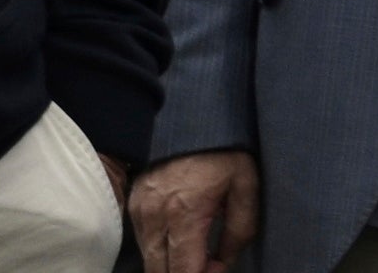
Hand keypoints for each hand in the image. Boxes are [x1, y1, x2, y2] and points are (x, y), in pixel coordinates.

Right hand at [132, 152, 256, 272]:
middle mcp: (154, 218)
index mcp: (184, 214)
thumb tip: (224, 263)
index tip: (217, 268)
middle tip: (207, 262)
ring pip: (149, 260)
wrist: (194, 120)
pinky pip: (142, 242)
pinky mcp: (132, 206)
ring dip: (170, 264)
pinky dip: (159, 249)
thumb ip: (240, 230)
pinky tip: (180, 239)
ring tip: (197, 251)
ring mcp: (139, 212)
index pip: (182, 271)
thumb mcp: (245, 186)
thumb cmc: (225, 152)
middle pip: (160, 271)